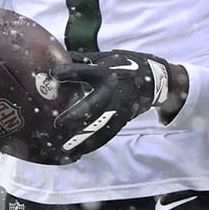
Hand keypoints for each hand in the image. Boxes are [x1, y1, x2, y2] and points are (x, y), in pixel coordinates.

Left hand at [50, 50, 171, 157]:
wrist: (155, 78)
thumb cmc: (125, 65)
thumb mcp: (106, 57)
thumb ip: (82, 60)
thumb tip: (55, 59)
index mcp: (105, 71)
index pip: (85, 71)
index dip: (69, 72)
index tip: (53, 74)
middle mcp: (112, 90)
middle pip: (93, 104)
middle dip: (76, 115)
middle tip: (58, 125)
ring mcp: (119, 106)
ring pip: (100, 124)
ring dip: (83, 137)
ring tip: (65, 148)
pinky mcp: (124, 117)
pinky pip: (108, 133)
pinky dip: (94, 143)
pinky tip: (81, 151)